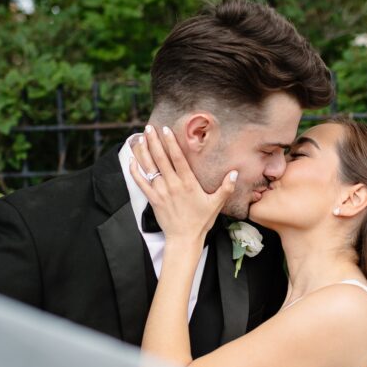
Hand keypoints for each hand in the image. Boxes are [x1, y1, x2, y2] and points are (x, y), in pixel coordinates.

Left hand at [132, 125, 236, 244]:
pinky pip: (141, 183)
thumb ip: (226, 187)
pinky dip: (135, 171)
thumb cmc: (201, 221)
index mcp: (188, 183)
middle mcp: (172, 185)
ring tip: (140, 138)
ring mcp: (161, 192)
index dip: (171, 143)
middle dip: (154, 142)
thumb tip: (235, 173)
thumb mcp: (216, 204)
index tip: (165, 130)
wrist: (184, 239)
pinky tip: (131, 161)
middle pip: (160, 159)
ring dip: (143, 152)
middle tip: (149, 128)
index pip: (177, 158)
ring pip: (149, 168)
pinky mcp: (153, 200)